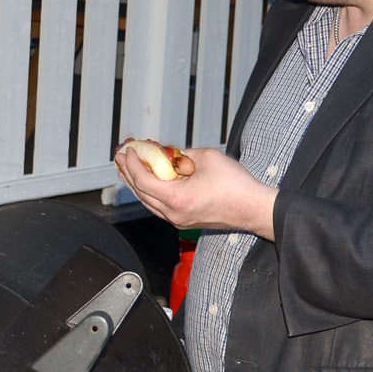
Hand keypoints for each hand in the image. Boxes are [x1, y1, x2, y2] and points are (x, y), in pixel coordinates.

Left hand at [114, 144, 277, 239]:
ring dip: (136, 184)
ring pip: (148, 201)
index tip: (128, 150)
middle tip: (119, 157)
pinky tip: (147, 182)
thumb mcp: (206, 157)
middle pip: (141, 192)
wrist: (253, 208)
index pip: (144, 180)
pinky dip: (150, 192)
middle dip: (127, 173)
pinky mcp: (184, 221)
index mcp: (176, 198)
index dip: (133, 163)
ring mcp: (178, 220)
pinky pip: (159, 206)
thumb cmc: (235, 185)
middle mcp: (173, 213)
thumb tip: (166, 153)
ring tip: (125, 169)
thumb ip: (181, 155)